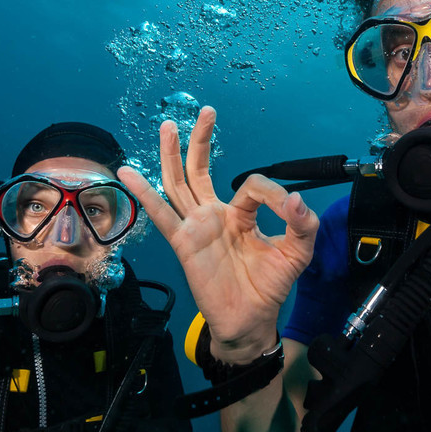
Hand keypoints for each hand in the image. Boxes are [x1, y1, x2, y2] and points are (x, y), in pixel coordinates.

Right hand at [118, 106, 319, 362]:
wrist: (251, 320)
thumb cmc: (269, 286)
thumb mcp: (296, 252)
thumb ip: (301, 224)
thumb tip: (294, 198)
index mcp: (239, 215)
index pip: (250, 186)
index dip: (270, 193)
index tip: (287, 209)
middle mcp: (214, 215)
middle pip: (200, 170)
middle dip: (201, 140)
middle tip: (206, 111)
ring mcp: (197, 227)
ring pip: (179, 184)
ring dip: (172, 155)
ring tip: (168, 125)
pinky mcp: (184, 243)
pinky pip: (162, 215)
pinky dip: (145, 193)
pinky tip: (129, 172)